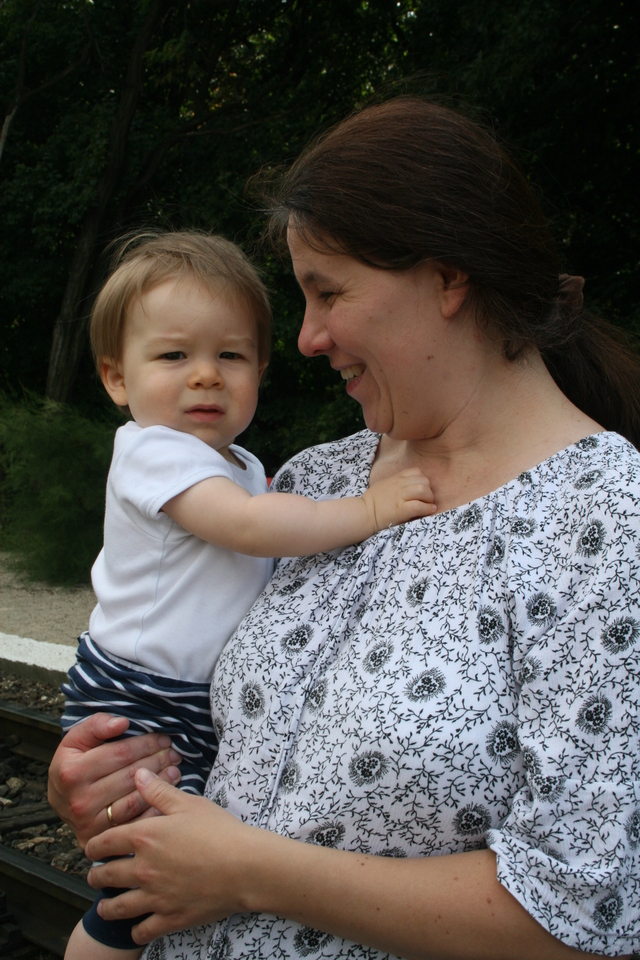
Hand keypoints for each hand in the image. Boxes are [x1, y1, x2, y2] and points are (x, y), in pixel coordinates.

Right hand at [47, 713, 181, 846]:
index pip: (120, 754)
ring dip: (160, 785)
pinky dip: (153, 810)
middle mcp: (80, 800)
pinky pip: (133, 824)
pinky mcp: (98, 839)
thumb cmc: (72, 764)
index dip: (146, 744)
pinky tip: (165, 796)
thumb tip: (122, 722)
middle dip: (157, 761)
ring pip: (134, 800)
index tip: (163, 738)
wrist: (59, 799)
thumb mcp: (75, 739)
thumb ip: (96, 725)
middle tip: (174, 754)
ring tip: (174, 771)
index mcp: (72, 773)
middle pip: (130, 776)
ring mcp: (89, 823)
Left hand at [85, 769, 272, 943]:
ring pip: (117, 908)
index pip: (105, 842)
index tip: (92, 848)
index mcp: (145, 837)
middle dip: (96, 875)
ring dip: (106, 907)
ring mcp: (155, 897)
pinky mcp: (169, 918)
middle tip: (96, 875)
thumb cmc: (219, 830)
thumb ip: (158, 791)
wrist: (245, 866)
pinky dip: (135, 931)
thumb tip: (137, 774)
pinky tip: (136, 927)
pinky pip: (142, 931)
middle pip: (105, 875)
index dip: (94, 846)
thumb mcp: (188, 803)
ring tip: (105, 905)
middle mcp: (143, 869)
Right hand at [361, 468, 435, 530]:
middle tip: (426, 499)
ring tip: (427, 504)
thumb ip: (396, 482)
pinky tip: (429, 510)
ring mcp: (400, 497)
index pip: (416, 471)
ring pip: (423, 490)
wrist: (363, 514)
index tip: (421, 489)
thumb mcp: (384, 484)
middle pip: (423, 480)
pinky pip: (419, 505)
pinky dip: (427, 508)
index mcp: (395, 478)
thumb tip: (409, 484)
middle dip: (429, 490)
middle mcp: (399, 485)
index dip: (423, 480)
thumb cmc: (373, 502)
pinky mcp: (401, 510)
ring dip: (429, 498)